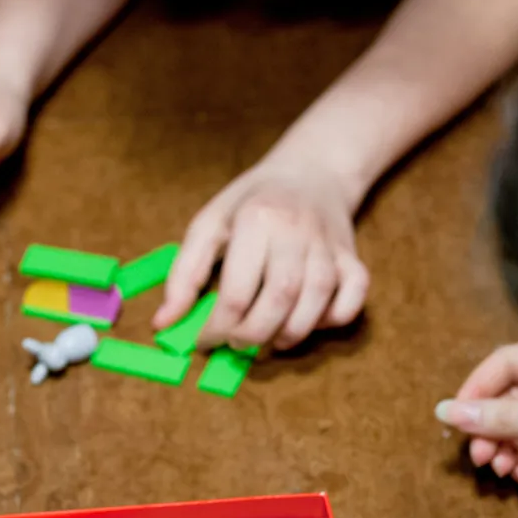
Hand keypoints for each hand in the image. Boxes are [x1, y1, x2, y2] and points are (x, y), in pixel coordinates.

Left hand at [153, 157, 369, 351]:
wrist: (312, 171)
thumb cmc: (252, 202)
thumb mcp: (210, 223)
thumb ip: (184, 274)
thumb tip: (163, 324)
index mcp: (255, 220)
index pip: (236, 291)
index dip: (216, 328)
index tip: (204, 342)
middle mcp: (296, 231)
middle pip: (279, 299)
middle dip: (253, 335)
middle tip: (236, 346)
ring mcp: (329, 245)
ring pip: (317, 302)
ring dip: (291, 335)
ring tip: (267, 344)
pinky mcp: (352, 256)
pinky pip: (355, 296)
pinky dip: (335, 318)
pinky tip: (310, 322)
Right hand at [435, 341, 517, 485]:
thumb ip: (509, 419)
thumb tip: (448, 411)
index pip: (508, 362)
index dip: (481, 384)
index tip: (459, 414)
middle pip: (507, 397)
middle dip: (488, 427)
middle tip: (478, 456)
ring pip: (514, 426)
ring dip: (500, 449)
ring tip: (499, 471)